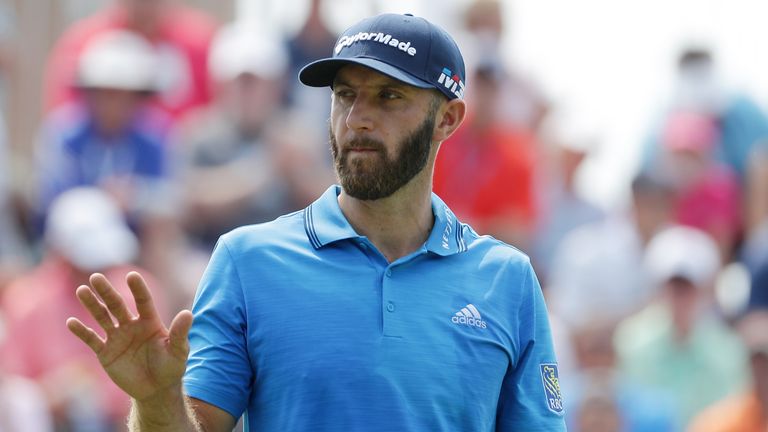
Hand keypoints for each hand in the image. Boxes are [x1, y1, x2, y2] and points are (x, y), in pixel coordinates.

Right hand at [66, 272, 192, 401]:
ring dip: (92, 305)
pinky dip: (82, 331)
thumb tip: (188, 313)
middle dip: (107, 292)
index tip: (132, 275)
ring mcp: (117, 337)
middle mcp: (132, 325)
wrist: (156, 389)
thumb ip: (180, 333)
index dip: (138, 289)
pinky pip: (92, 340)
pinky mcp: (106, 353)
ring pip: (102, 317)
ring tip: (82, 290)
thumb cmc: (171, 367)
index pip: (143, 301)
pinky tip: (71, 322)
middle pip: (117, 305)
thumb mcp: (178, 351)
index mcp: (150, 321)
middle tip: (96, 277)